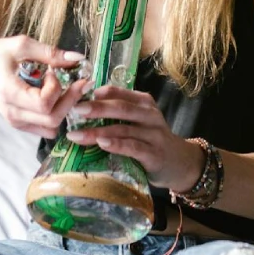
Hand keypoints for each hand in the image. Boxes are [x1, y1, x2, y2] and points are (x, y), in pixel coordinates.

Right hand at [0, 35, 89, 136]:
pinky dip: (55, 115)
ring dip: (63, 108)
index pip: (44, 103)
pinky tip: (52, 97)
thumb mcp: (19, 46)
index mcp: (10, 93)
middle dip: (69, 99)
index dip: (56, 87)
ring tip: (59, 89)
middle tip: (71, 81)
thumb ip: (49, 53)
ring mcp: (17, 122)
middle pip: (53, 119)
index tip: (51, 71)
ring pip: (52, 127)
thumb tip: (77, 58)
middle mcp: (14, 114)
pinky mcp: (20, 124)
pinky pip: (46, 128)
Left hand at [64, 86, 205, 191]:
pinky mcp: (154, 154)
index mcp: (143, 102)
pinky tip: (101, 144)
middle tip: (75, 110)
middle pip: (121, 108)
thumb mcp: (136, 120)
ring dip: (98, 131)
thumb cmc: (149, 139)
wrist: (178, 162)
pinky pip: (133, 147)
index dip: (97, 92)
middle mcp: (150, 115)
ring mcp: (154, 134)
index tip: (76, 95)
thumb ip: (116, 113)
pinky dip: (116, 145)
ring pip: (123, 129)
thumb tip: (81, 108)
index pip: (118, 92)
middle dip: (96, 108)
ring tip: (77, 135)